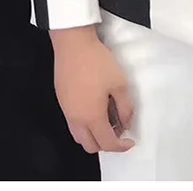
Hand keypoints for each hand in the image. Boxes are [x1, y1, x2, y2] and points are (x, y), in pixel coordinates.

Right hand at [51, 27, 135, 153]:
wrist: (73, 45)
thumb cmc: (98, 63)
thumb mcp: (119, 83)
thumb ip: (125, 107)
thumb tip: (125, 123)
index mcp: (92, 117)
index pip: (107, 143)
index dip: (121, 146)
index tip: (130, 141)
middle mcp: (76, 119)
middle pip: (90, 145)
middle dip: (106, 144)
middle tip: (118, 130)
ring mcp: (66, 111)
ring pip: (79, 136)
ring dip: (94, 136)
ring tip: (108, 120)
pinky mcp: (62, 101)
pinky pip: (73, 124)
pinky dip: (85, 126)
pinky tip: (95, 108)